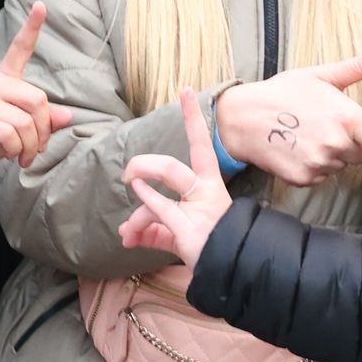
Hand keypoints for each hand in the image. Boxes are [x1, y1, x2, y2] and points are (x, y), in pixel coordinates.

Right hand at [0, 4, 58, 219]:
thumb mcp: (20, 132)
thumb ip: (41, 121)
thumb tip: (67, 115)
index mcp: (2, 81)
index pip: (19, 49)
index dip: (32, 27)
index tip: (41, 5)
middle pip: (38, 99)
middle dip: (43, 131)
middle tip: (36, 150)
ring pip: (25, 121)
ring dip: (29, 146)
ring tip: (21, 157)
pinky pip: (10, 133)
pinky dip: (15, 150)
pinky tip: (8, 154)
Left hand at [118, 87, 239, 275]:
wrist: (233, 271)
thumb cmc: (212, 249)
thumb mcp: (180, 235)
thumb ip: (156, 229)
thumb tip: (128, 232)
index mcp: (209, 186)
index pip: (201, 146)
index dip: (192, 118)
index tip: (185, 90)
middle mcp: (205, 192)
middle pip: (172, 167)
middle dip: (145, 165)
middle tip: (128, 174)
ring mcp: (198, 208)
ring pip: (166, 182)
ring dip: (141, 189)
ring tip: (127, 213)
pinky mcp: (188, 228)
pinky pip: (160, 210)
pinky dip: (144, 205)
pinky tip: (132, 209)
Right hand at [204, 44, 361, 195]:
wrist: (242, 116)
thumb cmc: (283, 92)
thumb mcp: (321, 75)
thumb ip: (356, 67)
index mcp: (348, 117)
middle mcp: (337, 143)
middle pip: (359, 154)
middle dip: (346, 142)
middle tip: (318, 124)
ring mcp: (320, 163)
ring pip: (339, 166)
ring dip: (328, 154)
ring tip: (302, 135)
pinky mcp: (304, 178)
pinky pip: (320, 177)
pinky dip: (310, 167)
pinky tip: (293, 149)